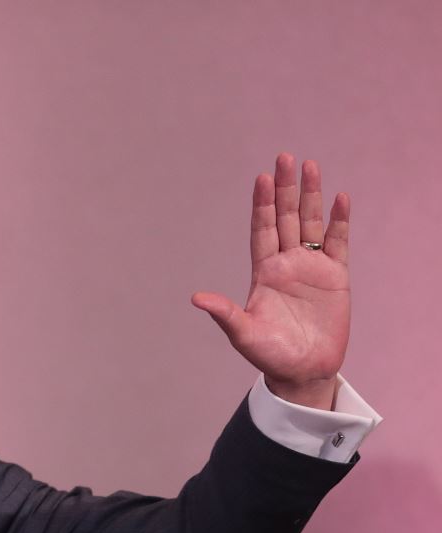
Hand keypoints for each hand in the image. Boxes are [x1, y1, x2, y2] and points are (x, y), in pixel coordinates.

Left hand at [192, 152, 349, 409]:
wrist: (303, 371)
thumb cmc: (270, 355)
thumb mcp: (243, 334)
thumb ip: (224, 313)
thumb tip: (195, 298)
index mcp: (263, 273)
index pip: (262, 230)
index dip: (262, 205)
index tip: (261, 178)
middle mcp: (286, 264)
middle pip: (286, 218)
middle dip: (285, 189)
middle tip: (285, 157)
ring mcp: (312, 268)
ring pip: (311, 223)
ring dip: (312, 196)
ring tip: (311, 166)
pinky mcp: (336, 277)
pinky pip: (338, 243)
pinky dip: (339, 222)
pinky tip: (340, 199)